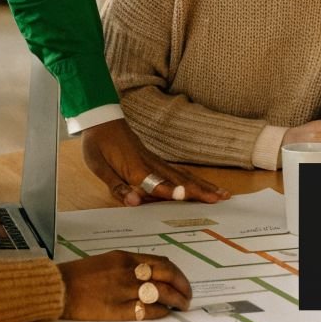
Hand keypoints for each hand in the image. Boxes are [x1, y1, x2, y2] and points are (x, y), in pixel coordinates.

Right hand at [58, 250, 191, 320]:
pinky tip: (164, 313)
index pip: (161, 262)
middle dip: (182, 286)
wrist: (59, 287)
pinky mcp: (117, 309)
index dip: (176, 273)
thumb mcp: (108, 260)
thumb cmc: (80, 274)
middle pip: (166, 275)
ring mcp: (123, 290)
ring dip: (175, 300)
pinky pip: (147, 310)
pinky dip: (160, 312)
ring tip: (180, 306)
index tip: (182, 281)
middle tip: (187, 295)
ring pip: (161, 293)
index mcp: (125, 257)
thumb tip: (152, 275)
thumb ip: (130, 265)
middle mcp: (127, 271)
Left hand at [82, 118, 229, 205]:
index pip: (156, 184)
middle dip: (199, 190)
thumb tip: (133, 202)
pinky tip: (204, 185)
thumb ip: (117, 186)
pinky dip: (194, 179)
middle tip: (220, 199)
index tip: (187, 197)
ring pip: (184, 175)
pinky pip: (179, 172)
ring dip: (203, 185)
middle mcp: (151, 165)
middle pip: (179, 180)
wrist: (101, 119)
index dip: (170, 192)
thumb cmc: (97, 144)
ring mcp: (156, 161)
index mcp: (135, 169)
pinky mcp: (156, 160)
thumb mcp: (99, 166)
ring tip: (222, 194)